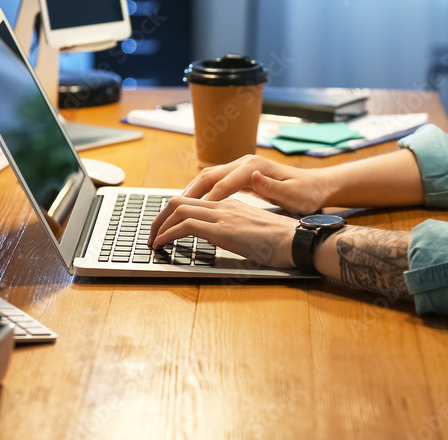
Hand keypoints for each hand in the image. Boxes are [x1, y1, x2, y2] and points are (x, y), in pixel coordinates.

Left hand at [148, 196, 297, 268]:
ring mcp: (223, 216)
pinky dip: (168, 234)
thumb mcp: (253, 231)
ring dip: (159, 226)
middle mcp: (224, 205)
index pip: (193, 201)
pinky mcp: (223, 230)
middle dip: (158, 217)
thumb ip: (236, 229)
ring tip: (153, 242)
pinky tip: (162, 245)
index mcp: (231, 204)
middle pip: (179, 201)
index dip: (172, 213)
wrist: (296, 241)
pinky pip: (186, 226)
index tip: (164, 227)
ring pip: (178, 209)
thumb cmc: (281, 241)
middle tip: (151, 235)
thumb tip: (224, 237)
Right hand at [178, 154, 334, 215]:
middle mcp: (244, 164)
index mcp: (253, 167)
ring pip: (207, 178)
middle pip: (207, 177)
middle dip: (187, 195)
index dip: (205, 202)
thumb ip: (272, 187)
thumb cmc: (306, 194)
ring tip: (172, 211)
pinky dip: (199, 193)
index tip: (188, 218)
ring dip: (189, 193)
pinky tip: (191, 207)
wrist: (317, 185)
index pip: (221, 185)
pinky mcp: (241, 176)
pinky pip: (214, 183)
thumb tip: (252, 176)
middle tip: (169, 214)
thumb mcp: (293, 194)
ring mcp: (241, 168)